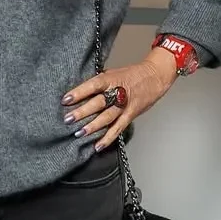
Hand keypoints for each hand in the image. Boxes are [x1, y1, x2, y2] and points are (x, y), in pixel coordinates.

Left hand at [61, 51, 179, 150]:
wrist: (155, 76)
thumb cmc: (132, 74)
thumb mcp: (113, 73)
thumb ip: (99, 83)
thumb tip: (80, 94)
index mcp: (111, 79)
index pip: (92, 85)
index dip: (79, 92)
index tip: (65, 100)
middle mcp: (118, 92)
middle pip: (98, 103)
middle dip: (82, 112)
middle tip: (68, 119)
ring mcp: (125, 105)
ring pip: (107, 117)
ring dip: (93, 126)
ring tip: (79, 133)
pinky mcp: (131, 114)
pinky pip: (118, 128)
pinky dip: (108, 138)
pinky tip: (98, 145)